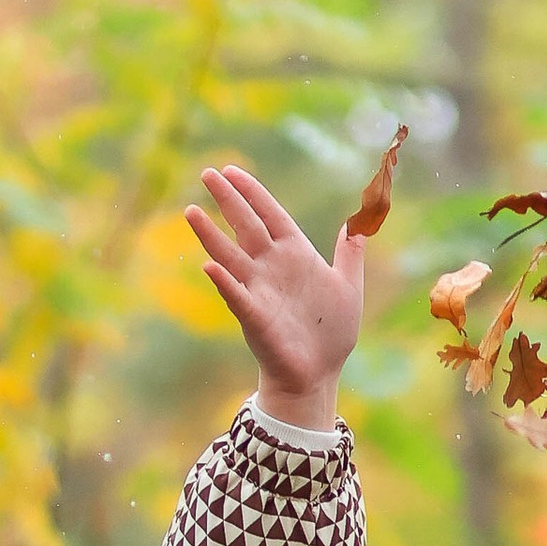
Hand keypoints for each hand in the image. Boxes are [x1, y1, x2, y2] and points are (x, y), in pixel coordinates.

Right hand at [186, 165, 363, 429]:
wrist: (319, 374)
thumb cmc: (331, 334)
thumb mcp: (348, 287)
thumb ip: (349, 255)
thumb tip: (355, 225)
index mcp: (295, 255)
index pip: (270, 215)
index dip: (252, 193)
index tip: (232, 171)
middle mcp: (272, 268)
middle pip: (245, 226)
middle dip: (227, 200)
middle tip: (206, 173)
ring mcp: (260, 291)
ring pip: (231, 256)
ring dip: (211, 235)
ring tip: (191, 211)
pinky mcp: (255, 318)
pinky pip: (237, 296)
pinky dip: (225, 282)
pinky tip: (210, 267)